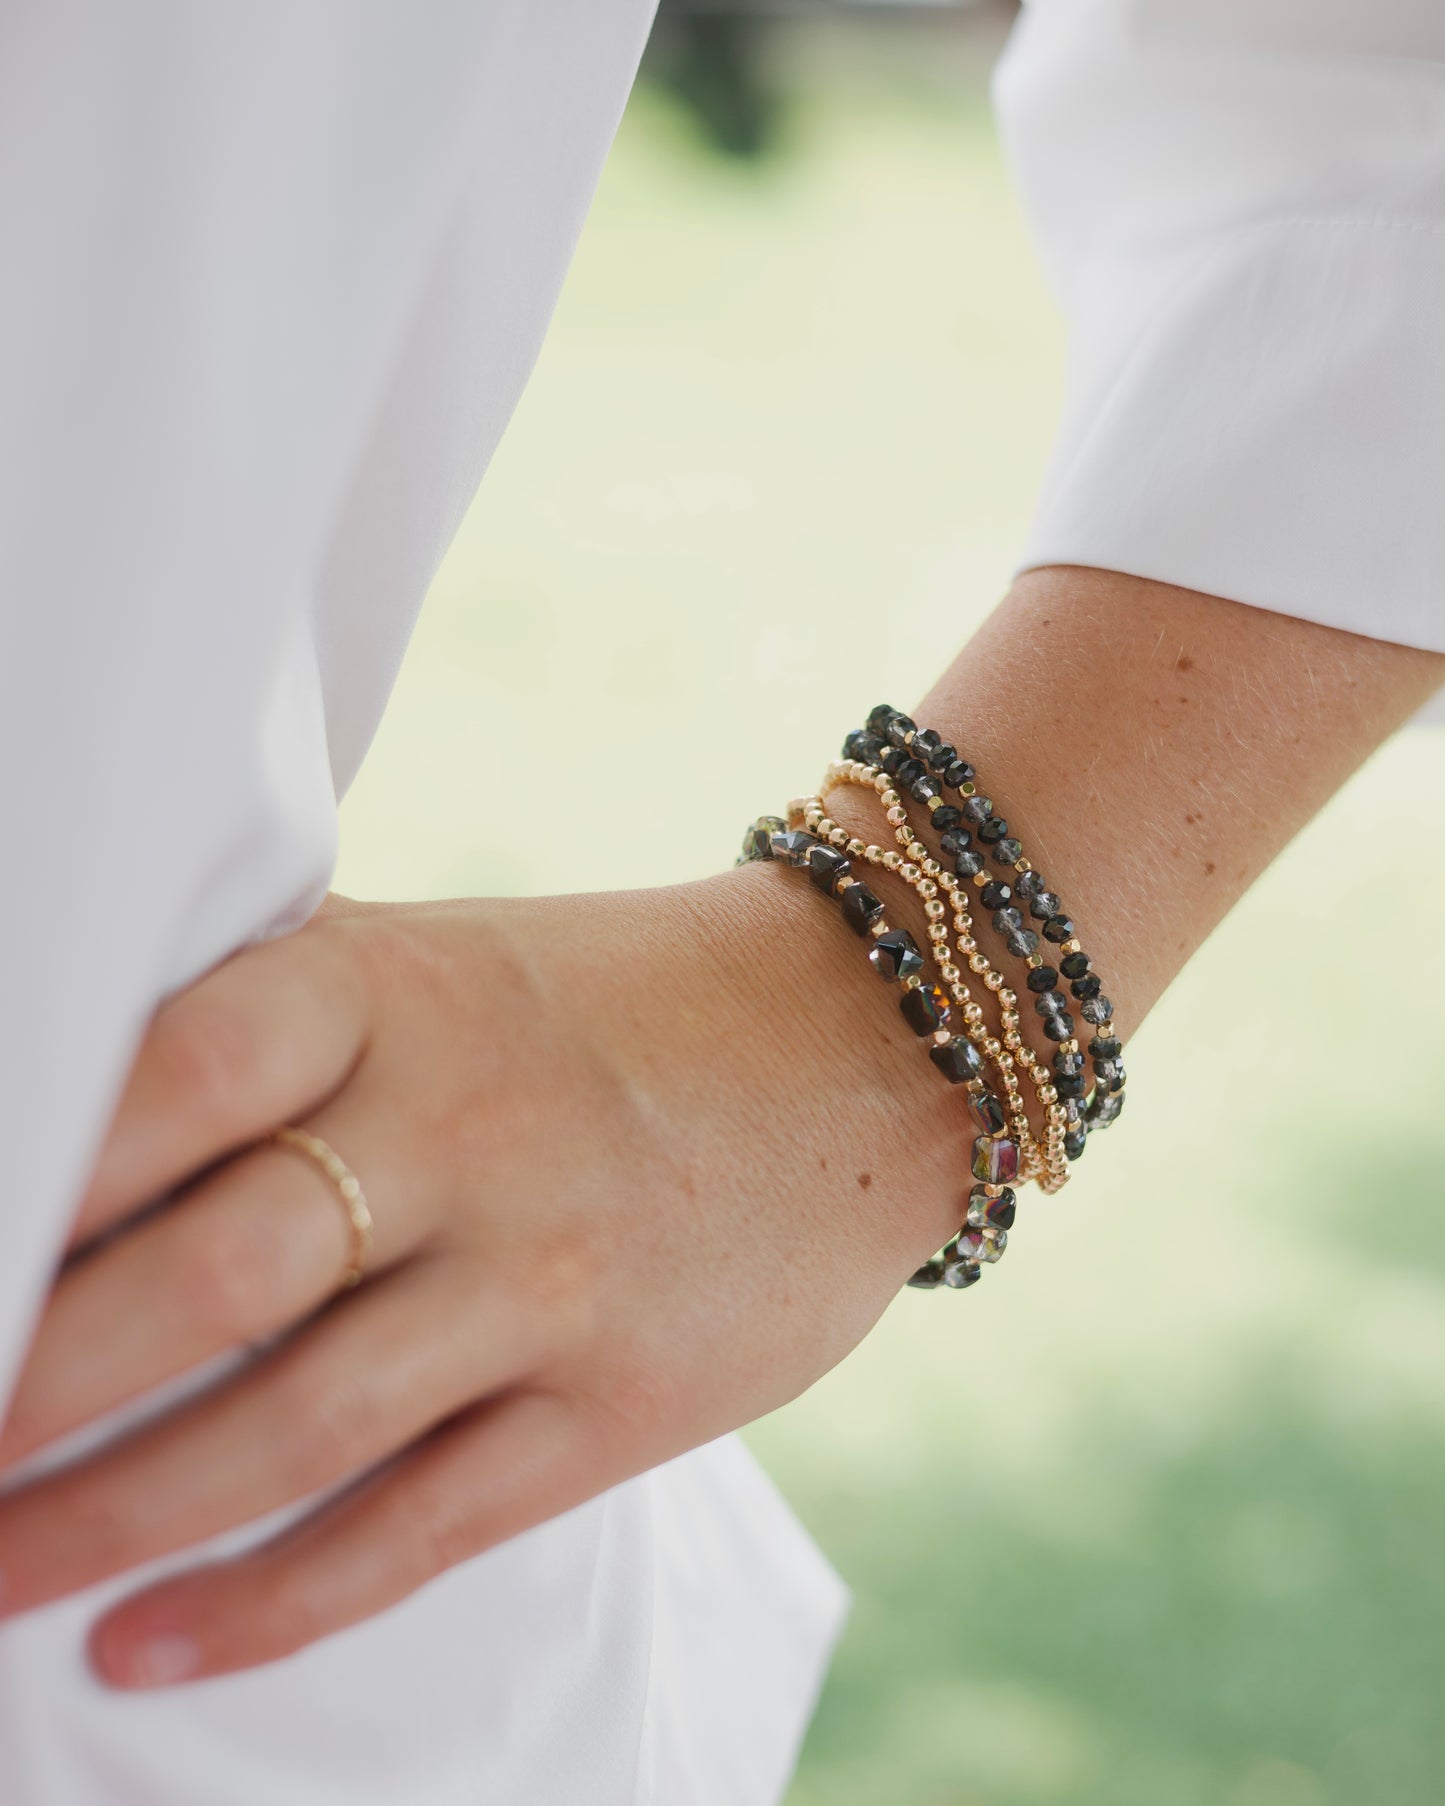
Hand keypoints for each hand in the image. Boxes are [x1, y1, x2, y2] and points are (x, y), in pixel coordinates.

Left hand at [0, 869, 960, 1684]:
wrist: (864, 1037)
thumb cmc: (609, 1007)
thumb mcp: (446, 965)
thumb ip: (278, 1027)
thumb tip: (59, 1125)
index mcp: (400, 991)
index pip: (182, 1073)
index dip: (40, 1167)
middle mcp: (472, 1127)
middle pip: (211, 1271)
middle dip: (35, 1380)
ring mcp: (554, 1271)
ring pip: (297, 1423)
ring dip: (109, 1518)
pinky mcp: (623, 1400)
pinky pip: (422, 1522)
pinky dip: (270, 1600)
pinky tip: (146, 1646)